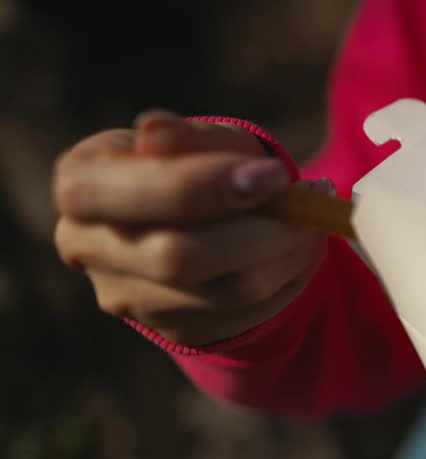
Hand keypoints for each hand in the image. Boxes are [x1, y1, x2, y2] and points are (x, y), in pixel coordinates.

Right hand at [52, 110, 326, 346]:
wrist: (213, 218)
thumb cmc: (204, 165)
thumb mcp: (206, 141)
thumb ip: (190, 138)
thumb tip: (154, 131)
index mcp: (82, 180)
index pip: (142, 193)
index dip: (210, 185)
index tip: (275, 175)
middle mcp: (87, 245)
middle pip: (177, 257)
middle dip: (260, 230)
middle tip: (307, 204)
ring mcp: (124, 295)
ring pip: (226, 291)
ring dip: (286, 255)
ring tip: (309, 223)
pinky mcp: (172, 328)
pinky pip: (248, 312)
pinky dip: (287, 278)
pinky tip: (295, 251)